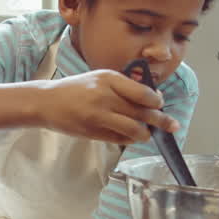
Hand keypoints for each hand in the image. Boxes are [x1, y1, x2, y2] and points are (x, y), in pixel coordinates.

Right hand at [38, 70, 179, 143]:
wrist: (47, 102)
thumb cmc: (76, 89)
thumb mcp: (100, 78)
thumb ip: (124, 87)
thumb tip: (152, 99)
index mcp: (109, 79)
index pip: (143, 93)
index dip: (157, 101)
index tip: (160, 104)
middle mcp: (105, 96)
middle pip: (143, 112)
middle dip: (161, 121)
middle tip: (172, 125)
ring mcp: (99, 116)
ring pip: (134, 129)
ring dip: (145, 133)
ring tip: (148, 133)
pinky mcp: (93, 132)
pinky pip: (120, 139)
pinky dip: (130, 139)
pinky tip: (131, 136)